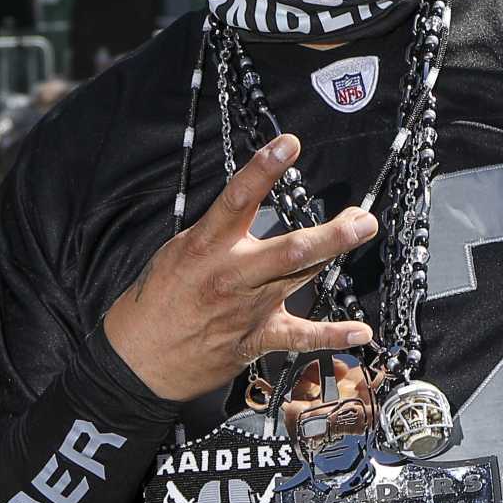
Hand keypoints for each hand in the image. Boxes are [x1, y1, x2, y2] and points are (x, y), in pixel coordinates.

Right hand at [102, 134, 375, 403]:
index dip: (263, 170)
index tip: (289, 144)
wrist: (139, 358)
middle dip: (330, 233)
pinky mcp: (255, 339)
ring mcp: (246, 309)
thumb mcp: (178, 252)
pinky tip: (360, 331)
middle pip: (288, 250)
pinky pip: (299, 337)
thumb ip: (218, 232)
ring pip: (299, 278)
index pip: (236, 200)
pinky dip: (332, 335)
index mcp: (205, 246)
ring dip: (334, 255)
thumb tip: (252, 206)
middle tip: (362, 217)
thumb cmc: (158, 299)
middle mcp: (230, 275)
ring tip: (363, 231)